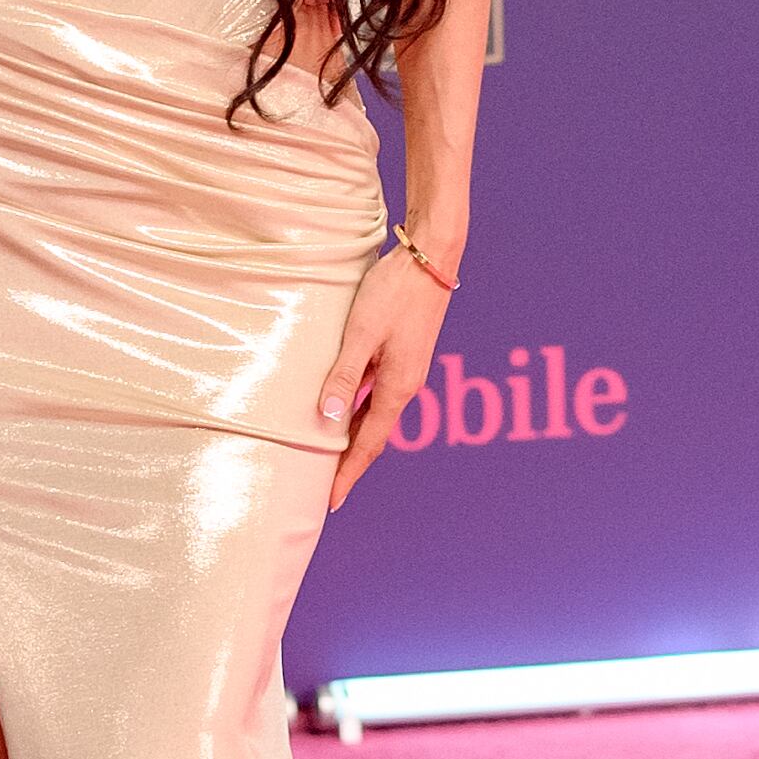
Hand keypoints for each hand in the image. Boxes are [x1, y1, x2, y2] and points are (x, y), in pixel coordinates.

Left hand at [317, 249, 452, 507]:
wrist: (431, 256)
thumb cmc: (394, 291)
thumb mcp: (361, 333)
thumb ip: (343, 375)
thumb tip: (327, 419)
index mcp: (398, 386)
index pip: (368, 444)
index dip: (348, 473)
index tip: (332, 501)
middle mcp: (406, 384)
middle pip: (374, 435)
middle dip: (351, 463)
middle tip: (327, 488)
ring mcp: (406, 369)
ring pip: (376, 414)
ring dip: (355, 437)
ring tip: (332, 457)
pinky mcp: (404, 353)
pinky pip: (378, 393)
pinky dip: (360, 410)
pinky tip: (344, 408)